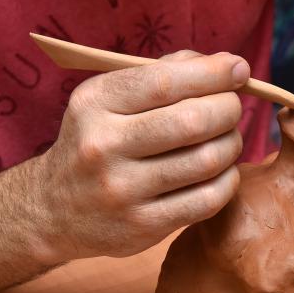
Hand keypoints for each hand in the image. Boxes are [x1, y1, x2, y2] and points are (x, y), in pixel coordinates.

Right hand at [35, 50, 247, 262]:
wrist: (54, 209)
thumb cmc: (97, 141)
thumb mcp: (109, 99)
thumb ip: (163, 74)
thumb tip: (228, 66)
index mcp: (95, 104)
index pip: (166, 82)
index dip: (213, 74)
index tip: (239, 70)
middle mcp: (104, 146)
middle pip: (194, 121)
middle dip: (229, 109)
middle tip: (232, 108)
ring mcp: (123, 191)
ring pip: (207, 160)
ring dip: (232, 144)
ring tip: (227, 138)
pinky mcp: (143, 226)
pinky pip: (209, 199)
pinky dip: (228, 179)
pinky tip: (220, 171)